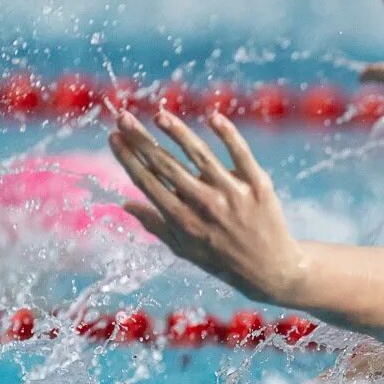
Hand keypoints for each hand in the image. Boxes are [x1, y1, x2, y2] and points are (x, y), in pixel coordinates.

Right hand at [108, 109, 300, 304]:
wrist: (270, 268)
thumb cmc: (222, 258)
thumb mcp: (184, 249)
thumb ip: (156, 225)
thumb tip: (125, 204)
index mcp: (182, 220)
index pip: (148, 182)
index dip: (128, 158)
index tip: (113, 138)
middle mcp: (205, 205)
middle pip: (166, 165)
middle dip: (141, 140)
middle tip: (122, 117)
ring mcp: (232, 193)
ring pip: (200, 155)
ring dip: (178, 132)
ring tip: (160, 115)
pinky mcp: (258, 184)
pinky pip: (240, 153)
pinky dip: (228, 134)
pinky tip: (213, 117)